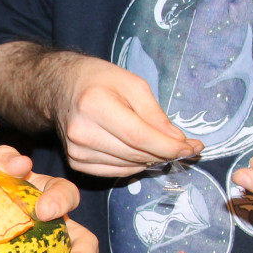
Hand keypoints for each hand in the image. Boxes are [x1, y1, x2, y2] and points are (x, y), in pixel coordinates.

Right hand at [56, 56, 201, 176]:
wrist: (59, 88)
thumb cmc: (97, 80)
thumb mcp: (132, 84)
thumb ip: (155, 114)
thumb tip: (177, 141)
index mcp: (94, 106)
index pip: (140, 137)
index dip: (169, 147)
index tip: (192, 147)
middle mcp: (81, 132)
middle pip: (135, 155)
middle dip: (166, 153)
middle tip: (185, 147)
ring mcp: (76, 151)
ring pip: (128, 167)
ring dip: (151, 161)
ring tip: (161, 147)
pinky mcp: (76, 162)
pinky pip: (115, 172)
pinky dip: (133, 165)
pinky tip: (139, 152)